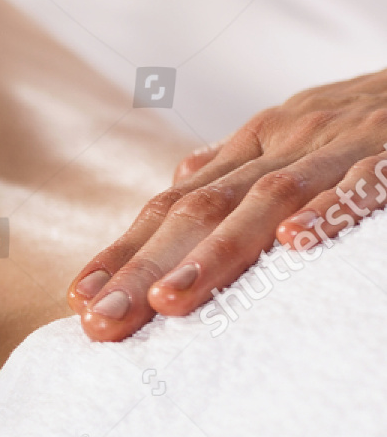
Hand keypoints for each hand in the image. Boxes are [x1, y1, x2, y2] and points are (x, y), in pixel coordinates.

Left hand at [68, 67, 386, 340]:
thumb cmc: (376, 114)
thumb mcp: (300, 131)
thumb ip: (240, 163)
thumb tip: (179, 182)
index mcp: (256, 142)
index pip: (173, 203)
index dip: (123, 251)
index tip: (78, 301)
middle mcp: (288, 139)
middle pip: (202, 208)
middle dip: (145, 267)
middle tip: (101, 322)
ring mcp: (344, 144)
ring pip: (268, 198)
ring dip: (216, 253)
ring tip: (170, 302)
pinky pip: (365, 180)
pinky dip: (331, 209)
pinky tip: (296, 243)